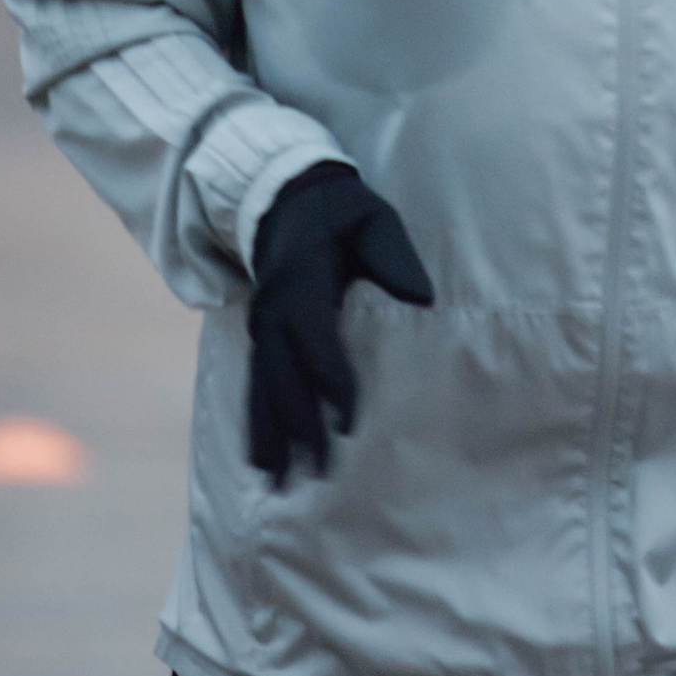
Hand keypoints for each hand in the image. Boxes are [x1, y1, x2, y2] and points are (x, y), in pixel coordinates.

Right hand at [246, 163, 434, 485]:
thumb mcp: (374, 220)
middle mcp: (274, 310)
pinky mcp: (259, 334)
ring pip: (262, 388)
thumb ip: (394, 258)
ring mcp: (261, 324)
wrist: (283, 193)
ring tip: (274, 481)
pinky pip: (254, 383)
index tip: (347, 424)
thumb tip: (421, 298)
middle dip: (300, 427)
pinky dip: (256, 421)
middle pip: (284, 377)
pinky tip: (260, 457)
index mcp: (302, 283)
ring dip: (269, 435)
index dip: (332, 384)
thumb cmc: (340, 210)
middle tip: (317, 472)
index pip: (318, 343)